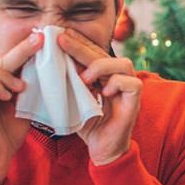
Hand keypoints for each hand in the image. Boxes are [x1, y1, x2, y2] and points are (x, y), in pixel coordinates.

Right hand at [0, 32, 42, 184]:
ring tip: (19, 89)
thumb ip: (31, 89)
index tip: (43, 37)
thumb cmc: (8, 133)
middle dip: (21, 50)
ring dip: (2, 75)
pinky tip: (6, 98)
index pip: (9, 61)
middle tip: (40, 41)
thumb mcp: (25, 107)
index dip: (25, 49)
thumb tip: (50, 71)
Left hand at [58, 28, 142, 165]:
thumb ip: (68, 83)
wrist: (102, 150)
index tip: (60, 34)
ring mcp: (129, 90)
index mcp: (105, 76)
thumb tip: (50, 64)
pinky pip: (131, 84)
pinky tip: (103, 92)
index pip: (94, 52)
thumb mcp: (73, 100)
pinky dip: (116, 84)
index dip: (80, 42)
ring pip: (123, 64)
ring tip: (83, 78)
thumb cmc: (88, 125)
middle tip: (61, 40)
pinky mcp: (135, 102)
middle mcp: (119, 79)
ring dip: (101, 67)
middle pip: (105, 54)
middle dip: (82, 46)